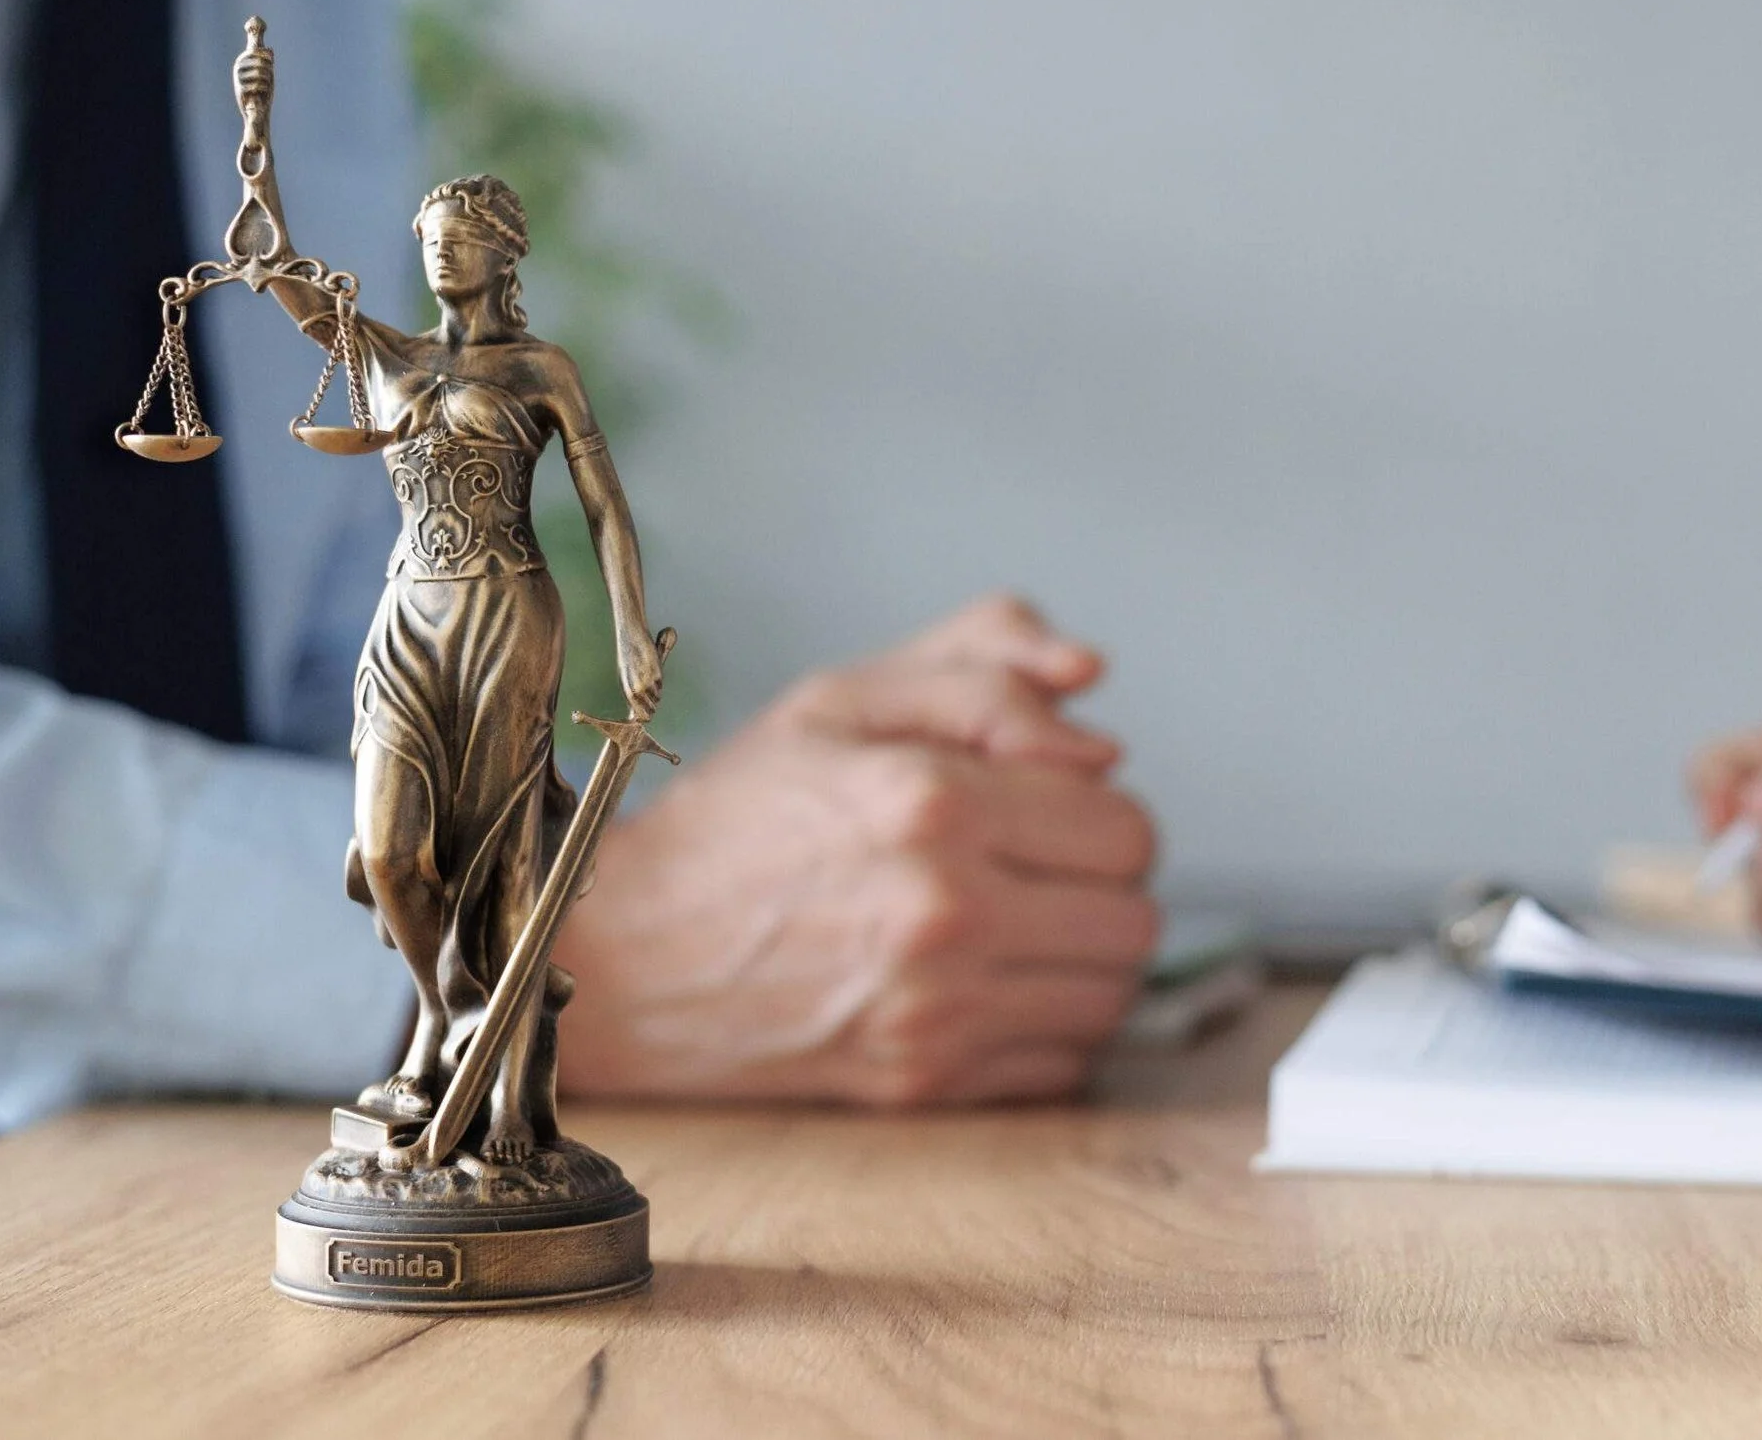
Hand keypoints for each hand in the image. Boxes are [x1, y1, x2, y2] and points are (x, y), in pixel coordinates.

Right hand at [557, 595, 1159, 1105]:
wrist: (625, 956)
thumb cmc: (741, 815)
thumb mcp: (844, 698)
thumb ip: (988, 674)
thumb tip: (1101, 722)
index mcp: (930, 801)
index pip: (1125, 825)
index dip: (1095, 809)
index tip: (1039, 808)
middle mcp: (943, 914)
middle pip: (1137, 918)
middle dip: (1100, 886)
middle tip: (1033, 868)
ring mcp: (935, 1014)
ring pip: (1112, 999)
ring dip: (1083, 961)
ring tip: (1013, 927)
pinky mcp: (922, 1087)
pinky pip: (1062, 1068)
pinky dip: (1044, 1031)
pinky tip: (983, 990)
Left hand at [616, 630, 664, 718]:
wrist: (631, 637)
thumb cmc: (628, 657)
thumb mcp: (626, 677)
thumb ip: (632, 693)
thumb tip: (637, 711)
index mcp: (626, 690)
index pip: (639, 716)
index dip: (645, 717)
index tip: (648, 715)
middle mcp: (635, 689)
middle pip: (651, 710)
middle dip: (653, 705)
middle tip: (651, 696)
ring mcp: (646, 683)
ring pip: (658, 697)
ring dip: (656, 691)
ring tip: (650, 678)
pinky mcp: (656, 675)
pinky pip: (661, 685)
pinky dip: (659, 681)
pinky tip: (652, 671)